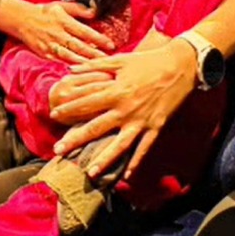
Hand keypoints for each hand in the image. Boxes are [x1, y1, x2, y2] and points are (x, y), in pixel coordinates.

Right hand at [8, 0, 115, 61]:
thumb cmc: (44, 12)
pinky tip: (79, 71)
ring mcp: (51, 45)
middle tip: (109, 60)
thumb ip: (78, 9)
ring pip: (70, 56)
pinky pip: (59, 61)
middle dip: (94, 54)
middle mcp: (58, 33)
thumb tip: (94, 11)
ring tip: (97, 67)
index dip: (98, 38)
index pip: (84, 31)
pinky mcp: (44, 53)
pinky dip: (69, 66)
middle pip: (79, 46)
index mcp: (63, 20)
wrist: (22, 19)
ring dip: (84, 62)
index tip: (110, 44)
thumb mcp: (61, 5)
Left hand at [49, 41, 196, 179]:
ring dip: (103, 160)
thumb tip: (71, 69)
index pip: (86, 103)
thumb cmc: (148, 61)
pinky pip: (144, 148)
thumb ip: (95, 65)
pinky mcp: (156, 126)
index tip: (53, 114)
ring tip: (90, 172)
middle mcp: (126, 109)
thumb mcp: (120, 59)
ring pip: (119, 145)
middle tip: (58, 150)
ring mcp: (141, 120)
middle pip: (96, 128)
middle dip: (75, 139)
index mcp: (116, 91)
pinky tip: (126, 176)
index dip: (69, 109)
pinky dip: (135, 163)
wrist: (181, 65)